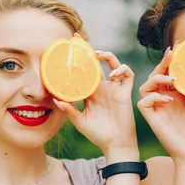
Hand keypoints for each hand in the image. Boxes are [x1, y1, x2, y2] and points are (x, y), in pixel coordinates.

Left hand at [53, 34, 136, 155]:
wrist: (115, 144)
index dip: (76, 60)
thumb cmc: (97, 135)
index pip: (82, 71)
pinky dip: (122, 69)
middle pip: (95, 63)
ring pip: (113, 64)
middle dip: (88, 49)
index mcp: (90, 92)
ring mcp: (114, 89)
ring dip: (107, 55)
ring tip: (98, 54)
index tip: (66, 48)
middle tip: (77, 39)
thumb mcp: (79, 122)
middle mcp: (102, 87)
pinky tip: (114, 74)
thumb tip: (56, 100)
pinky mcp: (125, 93)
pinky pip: (128, 75)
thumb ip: (69, 110)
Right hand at [137, 43, 184, 165]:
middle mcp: (166, 99)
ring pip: (147, 85)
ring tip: (173, 77)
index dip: (175, 59)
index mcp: (178, 95)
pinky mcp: (152, 118)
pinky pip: (144, 102)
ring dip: (158, 77)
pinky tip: (168, 97)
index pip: (173, 72)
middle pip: (158, 74)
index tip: (183, 46)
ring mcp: (158, 108)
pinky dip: (153, 97)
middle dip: (165, 61)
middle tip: (175, 52)